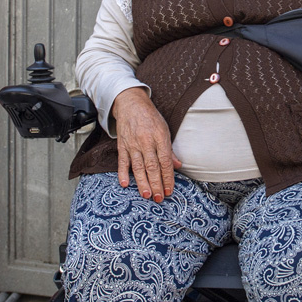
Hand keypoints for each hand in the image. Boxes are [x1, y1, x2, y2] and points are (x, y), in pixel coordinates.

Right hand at [111, 87, 180, 201]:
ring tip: (146, 195)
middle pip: (152, 166)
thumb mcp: (164, 130)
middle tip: (159, 198)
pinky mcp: (122, 145)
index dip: (168, 177)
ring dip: (142, 182)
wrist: (131, 104)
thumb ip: (170, 150)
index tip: (169, 190)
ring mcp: (132, 144)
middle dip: (156, 184)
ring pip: (138, 167)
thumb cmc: (150, 118)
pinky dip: (122, 173)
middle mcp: (146, 142)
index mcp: (159, 138)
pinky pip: (122, 161)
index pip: (165, 161)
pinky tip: (125, 184)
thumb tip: (178, 166)